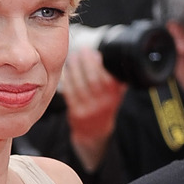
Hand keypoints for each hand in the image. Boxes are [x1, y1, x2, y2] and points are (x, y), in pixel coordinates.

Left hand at [60, 48, 125, 171]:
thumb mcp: (116, 93)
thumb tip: (110, 55)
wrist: (94, 131)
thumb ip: (116, 78)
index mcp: (115, 96)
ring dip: (74, 69)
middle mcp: (104, 103)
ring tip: (72, 58)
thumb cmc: (105, 106)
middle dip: (86, 62)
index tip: (94, 53)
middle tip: (81, 51)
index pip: (108, 77)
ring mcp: (89, 109)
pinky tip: (66, 71)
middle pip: (93, 79)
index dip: (99, 64)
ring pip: (80, 85)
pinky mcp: (76, 113)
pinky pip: (70, 93)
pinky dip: (67, 80)